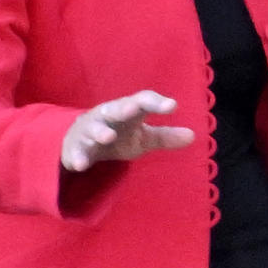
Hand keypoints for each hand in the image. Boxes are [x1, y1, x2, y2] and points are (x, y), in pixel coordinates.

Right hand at [56, 89, 194, 173]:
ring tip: (108, 136)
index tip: (173, 106)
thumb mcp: (142, 137)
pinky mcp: (75, 148)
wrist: (79, 143)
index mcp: (127, 111)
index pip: (142, 101)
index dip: (156, 102)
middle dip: (123, 108)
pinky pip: (75, 152)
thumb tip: (193, 136)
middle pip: (116, 109)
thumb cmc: (118, 136)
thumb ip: (165, 136)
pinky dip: (77, 157)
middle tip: (133, 108)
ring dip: (99, 131)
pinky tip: (81, 165)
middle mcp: (107, 116)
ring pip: (93, 128)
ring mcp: (89, 131)